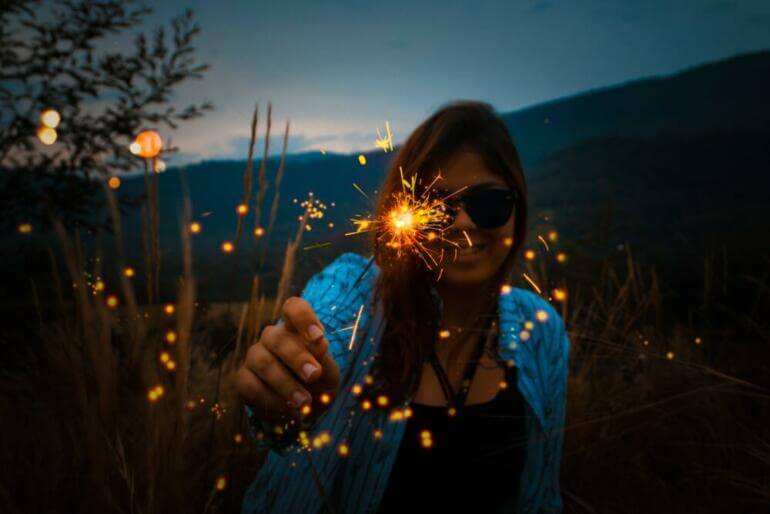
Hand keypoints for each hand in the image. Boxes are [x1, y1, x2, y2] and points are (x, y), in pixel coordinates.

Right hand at [236, 296, 340, 423]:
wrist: (305, 410)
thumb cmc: (319, 384)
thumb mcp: (329, 373)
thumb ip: (324, 359)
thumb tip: (318, 344)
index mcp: (296, 329)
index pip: (294, 308)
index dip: (304, 317)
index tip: (318, 336)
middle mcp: (273, 337)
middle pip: (278, 337)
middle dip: (297, 357)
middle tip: (314, 375)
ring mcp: (255, 356)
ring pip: (263, 362)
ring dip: (285, 383)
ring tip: (304, 402)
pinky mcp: (243, 378)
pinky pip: (250, 385)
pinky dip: (270, 400)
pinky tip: (287, 410)